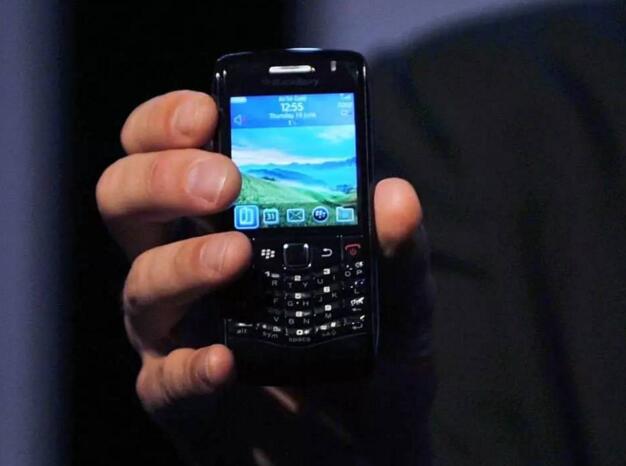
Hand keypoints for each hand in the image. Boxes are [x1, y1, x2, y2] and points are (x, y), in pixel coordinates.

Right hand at [96, 90, 427, 461]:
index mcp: (226, 223)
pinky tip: (222, 361)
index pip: (167, 151)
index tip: (208, 113)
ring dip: (182, 265)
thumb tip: (393, 195)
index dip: (169, 123)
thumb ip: (397, 253)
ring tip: (237, 258)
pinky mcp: (184, 396)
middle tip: (220, 184)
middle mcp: (189, 267)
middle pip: (126, 201)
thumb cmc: (371, 356)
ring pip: (139, 285)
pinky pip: (163, 380)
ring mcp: (180, 332)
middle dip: (160, 179)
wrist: (366, 445)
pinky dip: (186, 367)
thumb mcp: (398, 300)